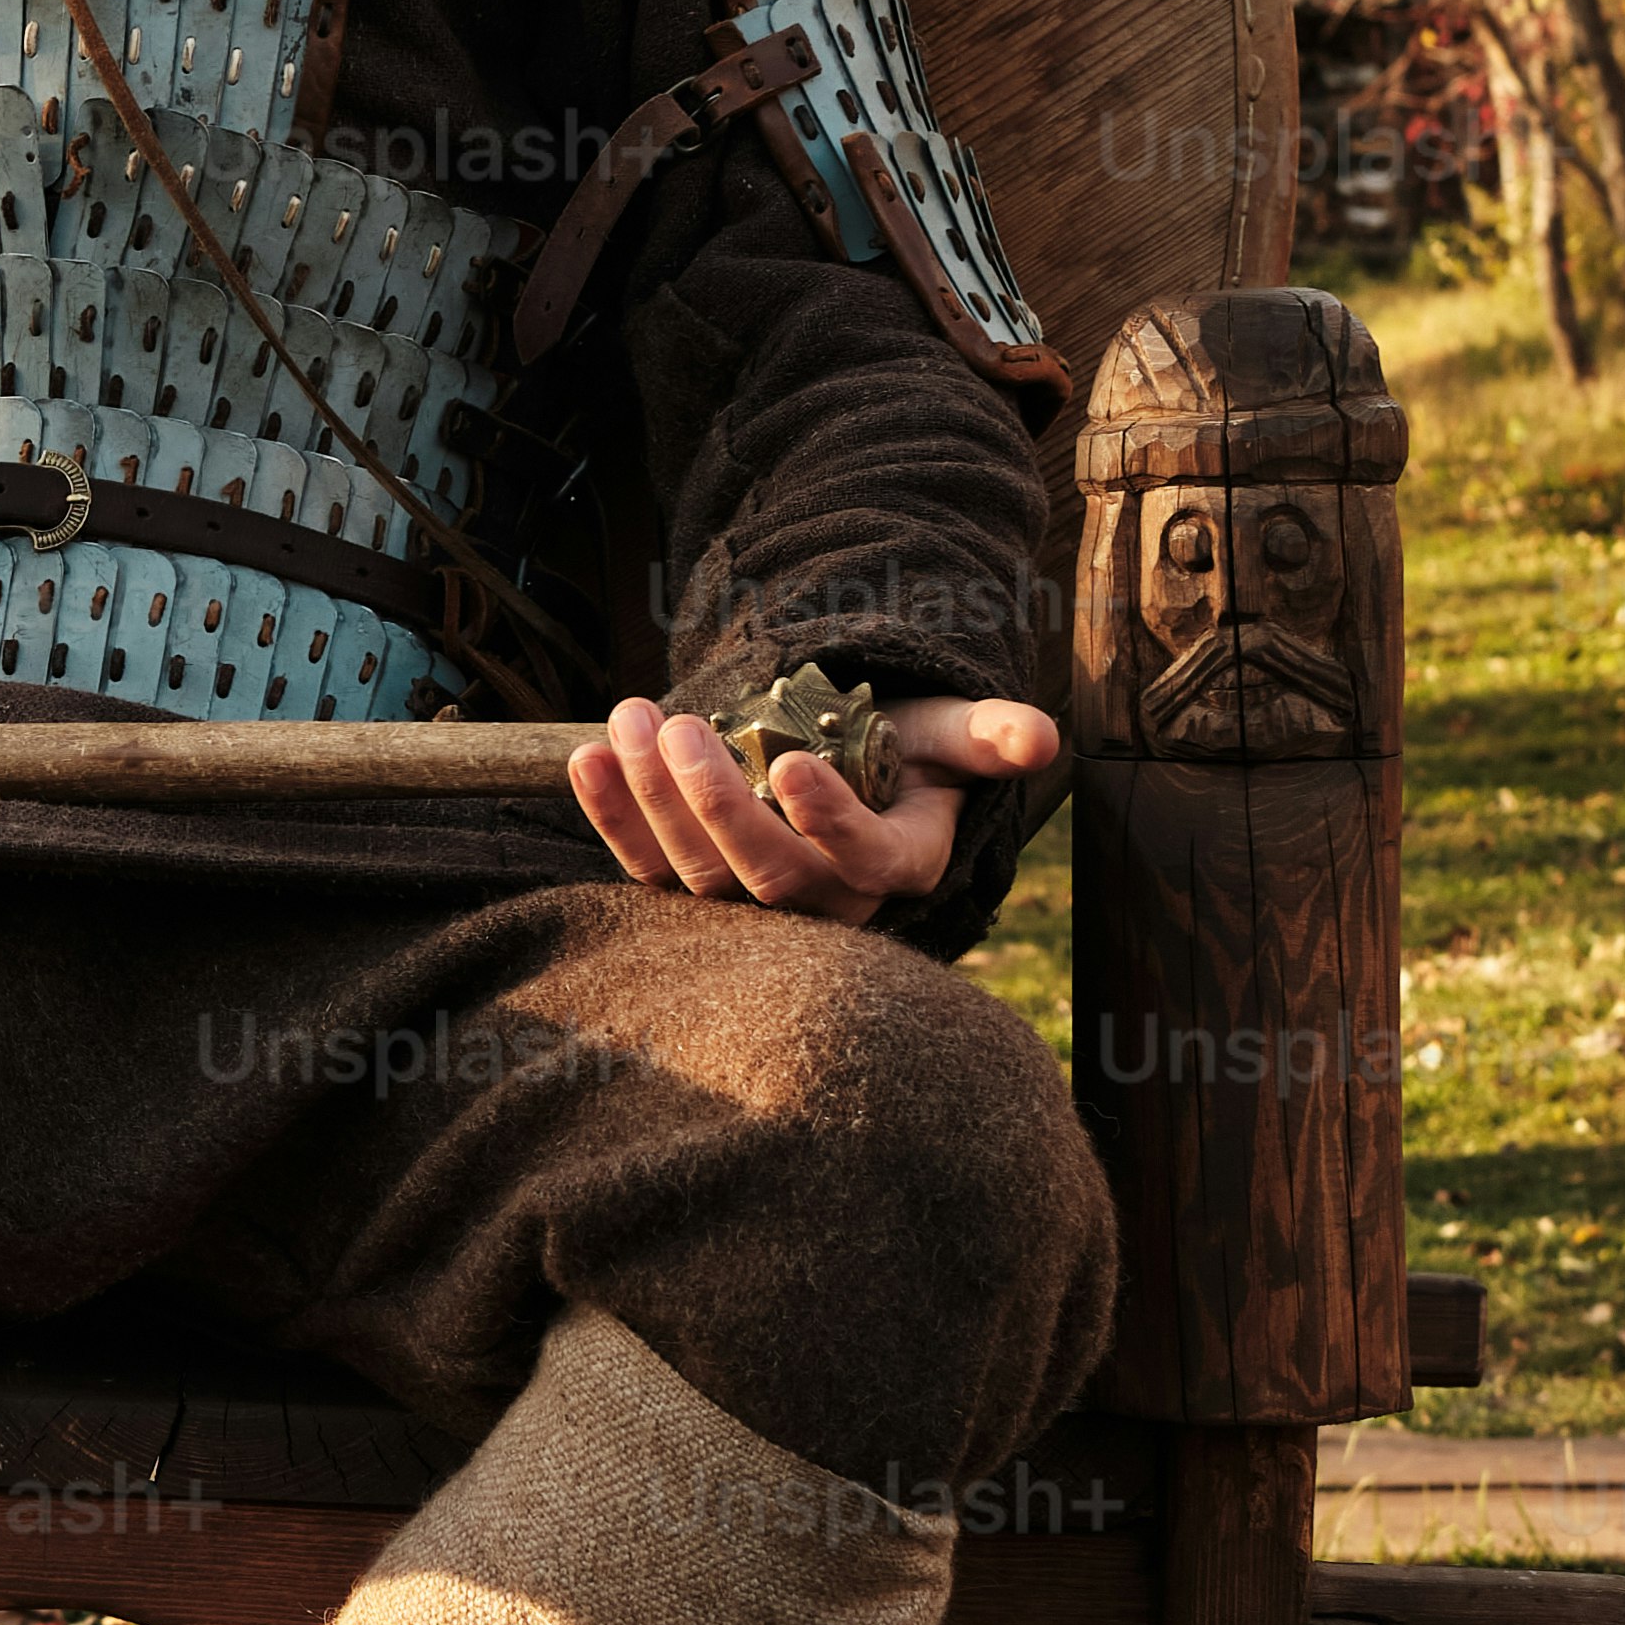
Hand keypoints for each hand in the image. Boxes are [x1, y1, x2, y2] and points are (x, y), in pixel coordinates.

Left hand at [569, 690, 1059, 920]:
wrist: (839, 763)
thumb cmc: (900, 746)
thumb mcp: (947, 732)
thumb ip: (988, 734)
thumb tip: (1038, 738)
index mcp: (895, 867)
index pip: (864, 863)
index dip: (829, 821)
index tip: (791, 762)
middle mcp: (824, 904)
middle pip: (766, 876)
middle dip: (715, 803)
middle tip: (680, 726)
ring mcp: (752, 904)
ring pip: (698, 877)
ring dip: (654, 801)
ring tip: (633, 720)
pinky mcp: (692, 891)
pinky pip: (645, 869)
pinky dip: (610, 817)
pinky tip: (586, 756)